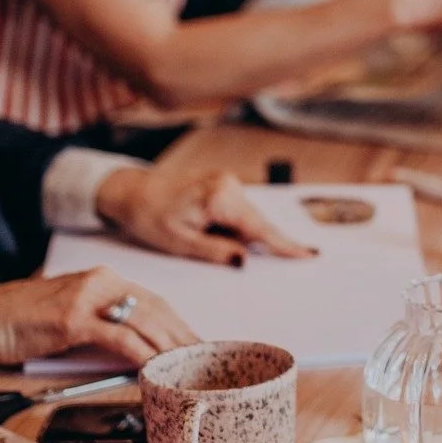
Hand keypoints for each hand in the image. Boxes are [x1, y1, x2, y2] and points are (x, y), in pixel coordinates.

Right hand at [0, 270, 198, 367]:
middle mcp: (102, 282)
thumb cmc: (24, 320)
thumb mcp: (73, 315)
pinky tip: (154, 366)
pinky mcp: (74, 319)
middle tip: (202, 358)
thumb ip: (104, 322)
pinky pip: (118, 336)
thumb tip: (136, 347)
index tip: (196, 343)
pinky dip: (141, 352)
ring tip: (187, 365)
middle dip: (183, 335)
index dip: (179, 323)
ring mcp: (89, 299)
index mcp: (105, 279)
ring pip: (143, 321)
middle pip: (157, 309)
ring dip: (169, 345)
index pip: (155, 301)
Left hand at [96, 167, 315, 265]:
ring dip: (244, 236)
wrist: (132, 192)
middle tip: (275, 258)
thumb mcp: (180, 243)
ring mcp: (227, 181)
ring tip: (208, 240)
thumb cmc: (149, 217)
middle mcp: (228, 184)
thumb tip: (245, 261)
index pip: (259, 228)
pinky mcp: (223, 183)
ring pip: (249, 217)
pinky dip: (236, 226)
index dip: (285, 245)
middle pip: (258, 222)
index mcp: (219, 198)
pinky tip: (216, 232)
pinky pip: (239, 210)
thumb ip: (216, 251)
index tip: (309, 254)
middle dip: (264, 244)